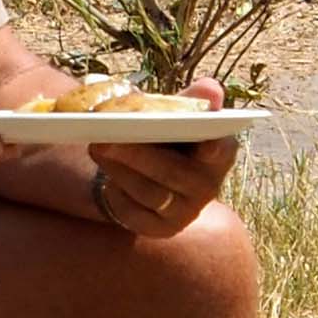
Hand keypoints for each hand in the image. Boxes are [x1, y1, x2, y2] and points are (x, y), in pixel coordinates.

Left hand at [82, 77, 240, 237]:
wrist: (155, 174)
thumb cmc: (172, 138)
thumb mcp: (181, 116)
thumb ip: (193, 101)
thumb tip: (208, 88)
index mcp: (221, 154)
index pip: (222, 152)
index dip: (215, 149)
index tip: (207, 143)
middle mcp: (208, 187)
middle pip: (172, 173)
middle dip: (137, 155)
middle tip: (104, 139)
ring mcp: (186, 212)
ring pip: (149, 193)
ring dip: (120, 170)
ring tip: (96, 149)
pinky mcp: (161, 229)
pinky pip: (134, 214)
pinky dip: (117, 194)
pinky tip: (105, 177)